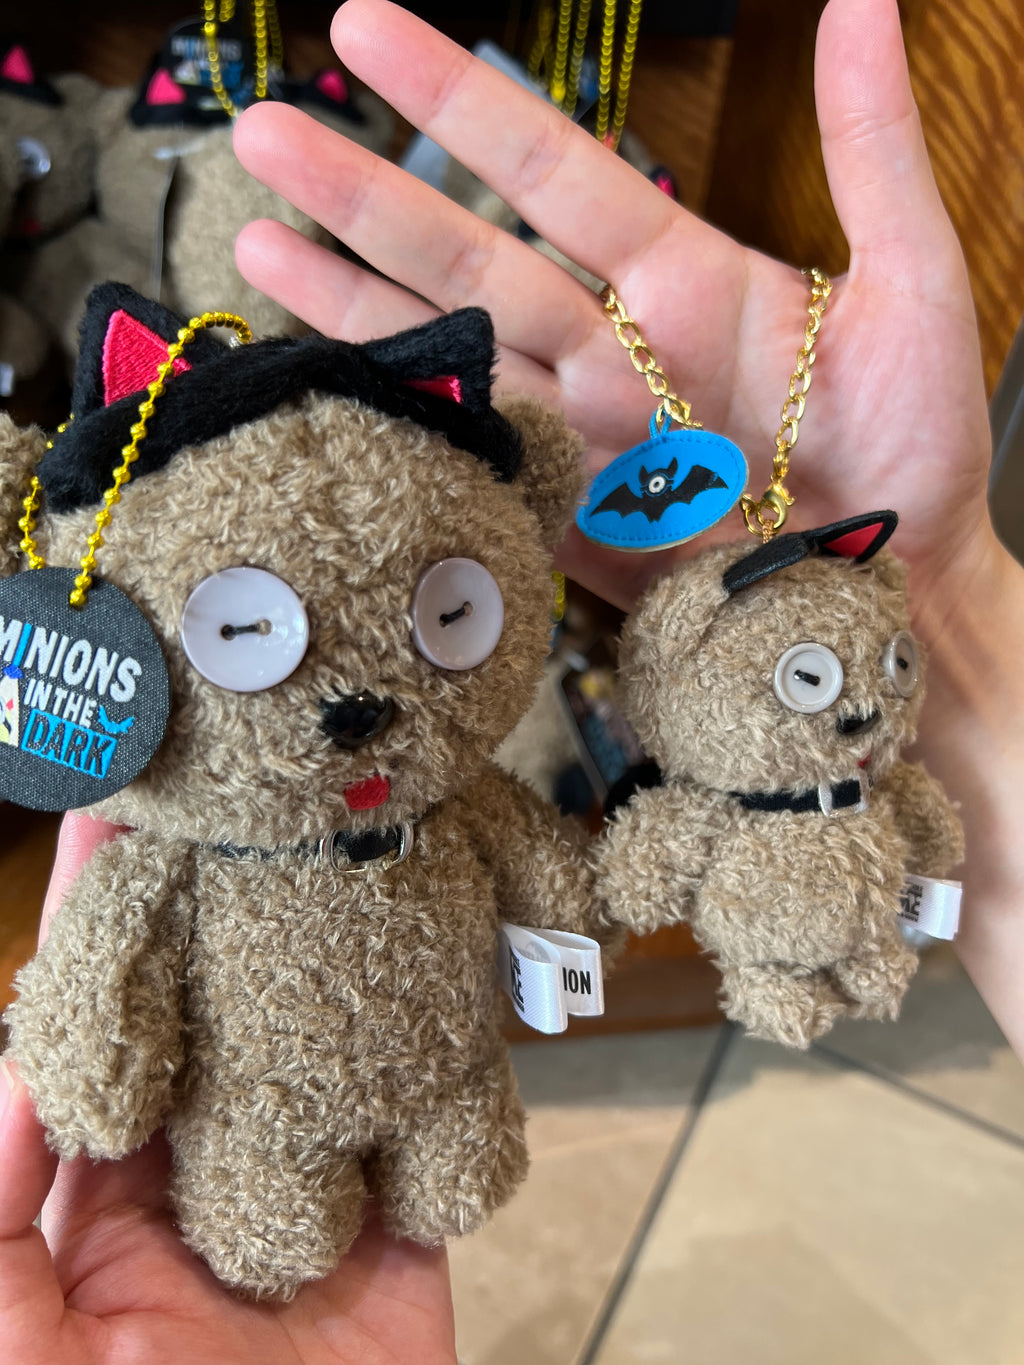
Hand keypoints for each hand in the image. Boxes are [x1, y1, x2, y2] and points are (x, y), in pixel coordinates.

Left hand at [0, 817, 456, 1364]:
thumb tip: (17, 1044)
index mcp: (85, 1228)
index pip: (100, 1048)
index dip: (98, 932)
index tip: (115, 822)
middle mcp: (197, 1206)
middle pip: (218, 1032)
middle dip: (221, 917)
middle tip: (241, 798)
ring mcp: (306, 1221)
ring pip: (322, 1066)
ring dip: (331, 967)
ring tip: (335, 851)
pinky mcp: (401, 1251)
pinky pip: (422, 1134)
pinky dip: (436, 1057)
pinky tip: (440, 961)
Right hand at [232, 0, 996, 614]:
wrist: (895, 584)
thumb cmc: (917, 443)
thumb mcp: (913, 285)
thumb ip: (873, 151)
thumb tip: (867, 1)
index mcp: (682, 276)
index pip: (552, 168)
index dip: (459, 100)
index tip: (370, 29)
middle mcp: (611, 348)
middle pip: (466, 255)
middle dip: (363, 194)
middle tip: (263, 131)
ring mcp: (582, 434)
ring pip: (449, 355)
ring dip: (350, 301)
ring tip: (253, 242)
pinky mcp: (568, 515)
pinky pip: (474, 461)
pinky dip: (402, 425)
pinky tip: (325, 383)